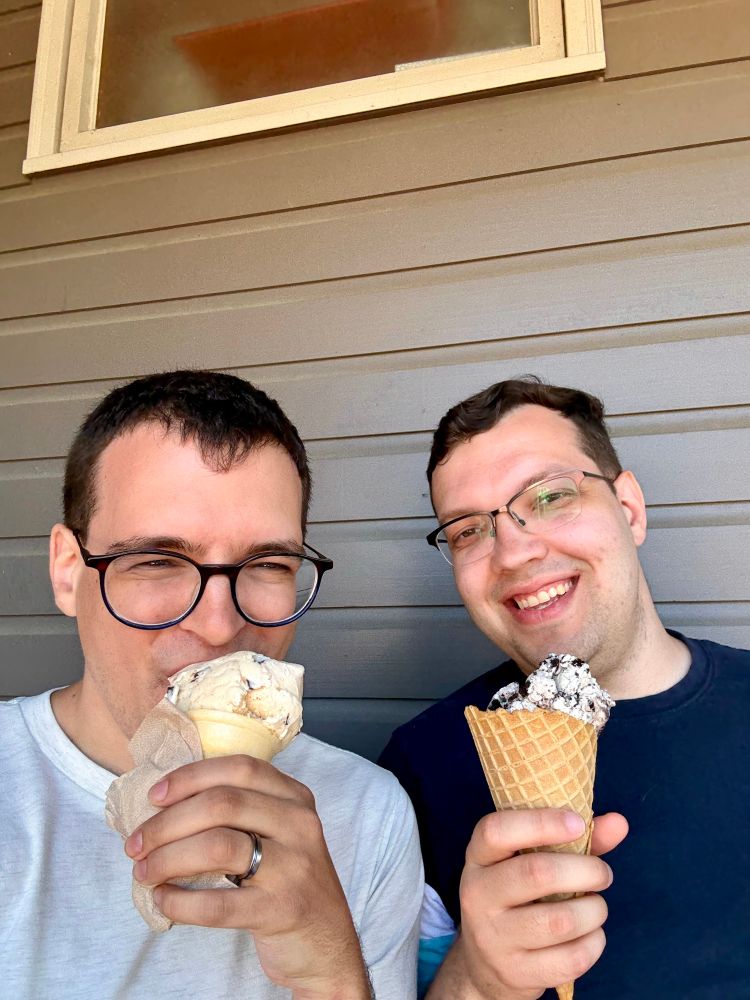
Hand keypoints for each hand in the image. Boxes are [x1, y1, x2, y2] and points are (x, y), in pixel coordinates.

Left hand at [124, 755, 370, 999]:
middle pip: (222, 804)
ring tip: (144, 871)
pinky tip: (163, 901)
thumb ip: (242, 811)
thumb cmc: (287, 880)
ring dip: (168, 858)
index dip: (192, 777)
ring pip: (217, 846)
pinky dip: (181, 902)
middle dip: (167, 822)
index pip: (239, 768)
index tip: (154, 797)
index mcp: (295, 797)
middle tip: (136, 843)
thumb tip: (167, 803)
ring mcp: (294, 867)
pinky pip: (218, 903)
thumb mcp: (280, 833)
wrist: (326, 944)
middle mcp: (299, 824)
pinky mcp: (281, 909)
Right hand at [428, 808, 627, 999]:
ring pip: (560, 921)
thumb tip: (618, 823)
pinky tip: (592, 934)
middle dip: (585, 870)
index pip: (497, 831)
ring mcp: (493, 938)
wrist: (486, 964)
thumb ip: (573, 840)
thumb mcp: (529, 861)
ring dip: (594, 909)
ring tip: (597, 906)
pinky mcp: (515, 972)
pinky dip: (594, 943)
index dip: (540, 822)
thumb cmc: (518, 897)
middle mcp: (477, 894)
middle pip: (536, 873)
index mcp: (478, 857)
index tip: (578, 824)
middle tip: (603, 873)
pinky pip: (571, 958)